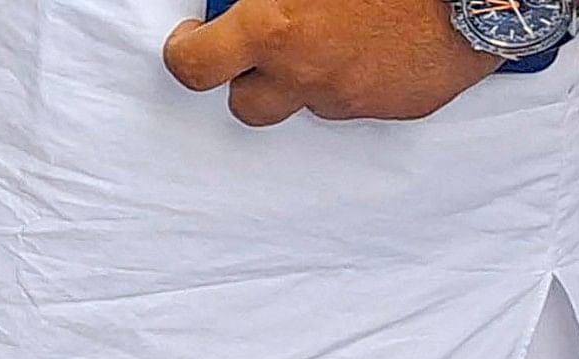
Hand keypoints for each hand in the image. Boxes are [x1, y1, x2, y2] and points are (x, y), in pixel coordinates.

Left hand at [163, 0, 503, 125]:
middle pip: (247, 106)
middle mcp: (306, 73)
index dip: (185, 53)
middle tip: (261, 48)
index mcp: (275, 29)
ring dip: (307, 77)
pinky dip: (358, 78)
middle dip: (248, 79)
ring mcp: (351, 97)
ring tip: (334, 35)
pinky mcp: (393, 108)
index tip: (192, 40)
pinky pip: (360, 102)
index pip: (195, 67)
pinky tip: (376, 45)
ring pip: (308, 103)